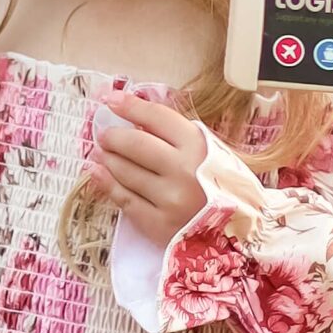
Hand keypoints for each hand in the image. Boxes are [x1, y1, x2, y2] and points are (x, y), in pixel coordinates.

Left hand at [87, 84, 209, 241]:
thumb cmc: (222, 187)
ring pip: (126, 172)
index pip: (157, 117)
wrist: (237, 233)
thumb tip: (137, 120)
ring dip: (107, 159)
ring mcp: (169, 199)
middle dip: (113, 137)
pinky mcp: (158, 224)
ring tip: (100, 152)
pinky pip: (124, 199)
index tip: (111, 99)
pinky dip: (106, 183)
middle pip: (135, 144)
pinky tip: (96, 172)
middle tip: (103, 135)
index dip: (130, 106)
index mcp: (199, 146)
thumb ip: (179, 137)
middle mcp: (183, 170)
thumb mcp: (211, 153)